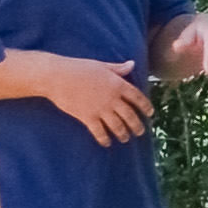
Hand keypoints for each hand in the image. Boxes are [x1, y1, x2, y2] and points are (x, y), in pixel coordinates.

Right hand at [19, 51, 150, 143]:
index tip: (150, 114)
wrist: (57, 77)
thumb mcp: (102, 66)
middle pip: (130, 115)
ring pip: (117, 125)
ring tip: (126, 138)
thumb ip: (118, 69)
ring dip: (123, 133)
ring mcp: (100, 109)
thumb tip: (132, 64)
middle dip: (137, 125)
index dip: (145, 107)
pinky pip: (99, 131)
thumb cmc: (79, 68)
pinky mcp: (87, 117)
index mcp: (118, 84)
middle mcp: (112, 98)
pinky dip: (104, 138)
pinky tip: (106, 143)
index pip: (137, 98)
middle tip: (141, 132)